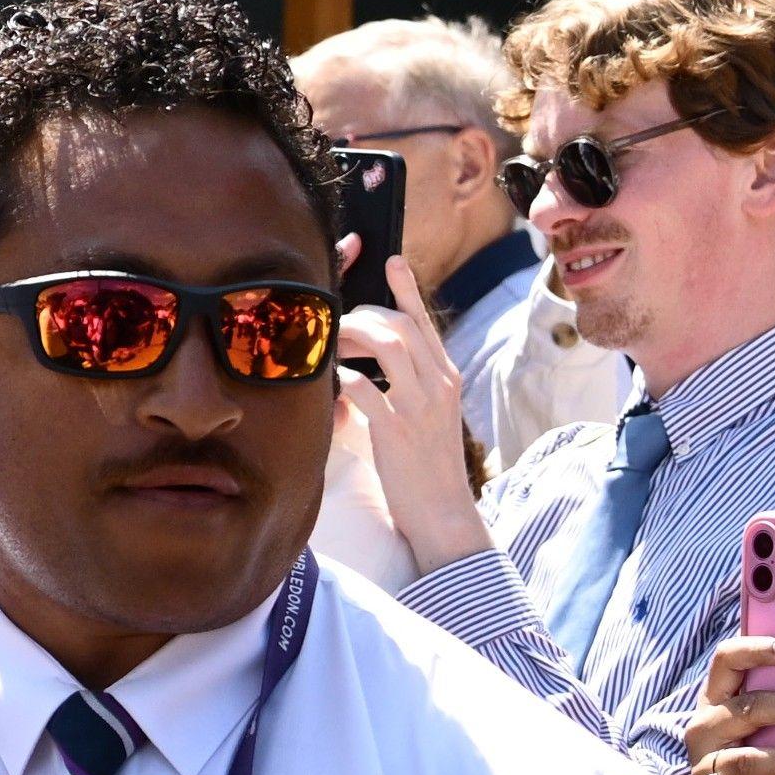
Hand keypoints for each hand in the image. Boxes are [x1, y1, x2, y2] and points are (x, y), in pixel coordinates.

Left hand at [330, 254, 489, 570]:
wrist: (443, 513)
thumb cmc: (421, 469)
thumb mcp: (415, 422)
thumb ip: (388, 395)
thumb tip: (344, 381)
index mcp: (445, 377)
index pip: (425, 323)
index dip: (407, 290)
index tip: (391, 261)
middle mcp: (439, 384)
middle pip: (401, 325)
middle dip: (362, 317)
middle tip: (335, 328)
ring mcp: (421, 405)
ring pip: (389, 346)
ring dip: (351, 338)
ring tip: (330, 349)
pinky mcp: (399, 431)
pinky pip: (367, 389)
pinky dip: (342, 380)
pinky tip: (329, 384)